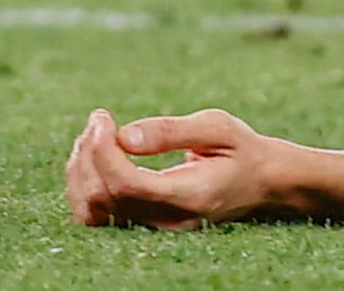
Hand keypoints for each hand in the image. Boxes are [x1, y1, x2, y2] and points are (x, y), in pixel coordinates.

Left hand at [68, 107, 294, 226]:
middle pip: (103, 197)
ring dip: (81, 171)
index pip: (126, 184)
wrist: (262, 183)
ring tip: (93, 136)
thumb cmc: (242, 150)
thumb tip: (123, 136)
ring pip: (93, 212)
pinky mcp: (144, 225)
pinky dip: (87, 185)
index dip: (102, 150)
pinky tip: (96, 157)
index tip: (103, 116)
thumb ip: (170, 131)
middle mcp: (167, 221)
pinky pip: (99, 214)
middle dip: (88, 153)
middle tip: (98, 119)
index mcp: (188, 196)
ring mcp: (153, 228)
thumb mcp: (218, 127)